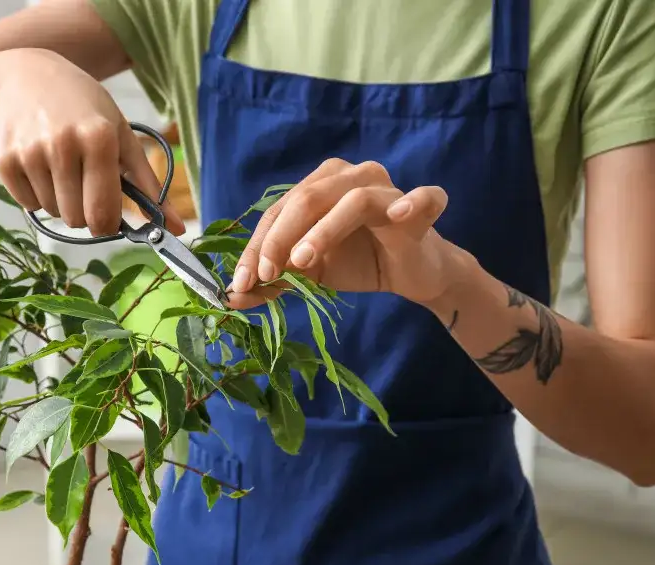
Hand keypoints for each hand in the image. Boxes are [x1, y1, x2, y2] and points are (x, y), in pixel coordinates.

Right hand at [0, 49, 184, 237]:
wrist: (26, 78)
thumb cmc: (83, 107)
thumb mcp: (121, 135)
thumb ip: (147, 185)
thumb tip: (176, 229)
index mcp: (98, 139)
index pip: (103, 214)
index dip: (108, 223)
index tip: (108, 215)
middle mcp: (62, 146)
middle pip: (76, 220)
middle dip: (84, 210)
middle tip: (83, 181)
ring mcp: (30, 154)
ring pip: (52, 212)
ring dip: (60, 199)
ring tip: (60, 165)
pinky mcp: (4, 162)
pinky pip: (28, 205)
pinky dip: (36, 193)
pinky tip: (38, 163)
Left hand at [227, 159, 454, 309]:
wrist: (410, 274)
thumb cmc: (358, 261)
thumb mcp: (308, 272)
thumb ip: (273, 279)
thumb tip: (232, 297)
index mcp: (320, 185)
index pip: (279, 211)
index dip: (257, 246)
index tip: (242, 282)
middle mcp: (351, 176)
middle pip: (307, 199)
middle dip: (280, 239)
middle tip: (267, 274)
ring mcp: (388, 189)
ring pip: (353, 200)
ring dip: (325, 231)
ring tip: (304, 262)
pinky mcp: (421, 208)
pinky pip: (422, 198)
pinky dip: (412, 202)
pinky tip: (398, 215)